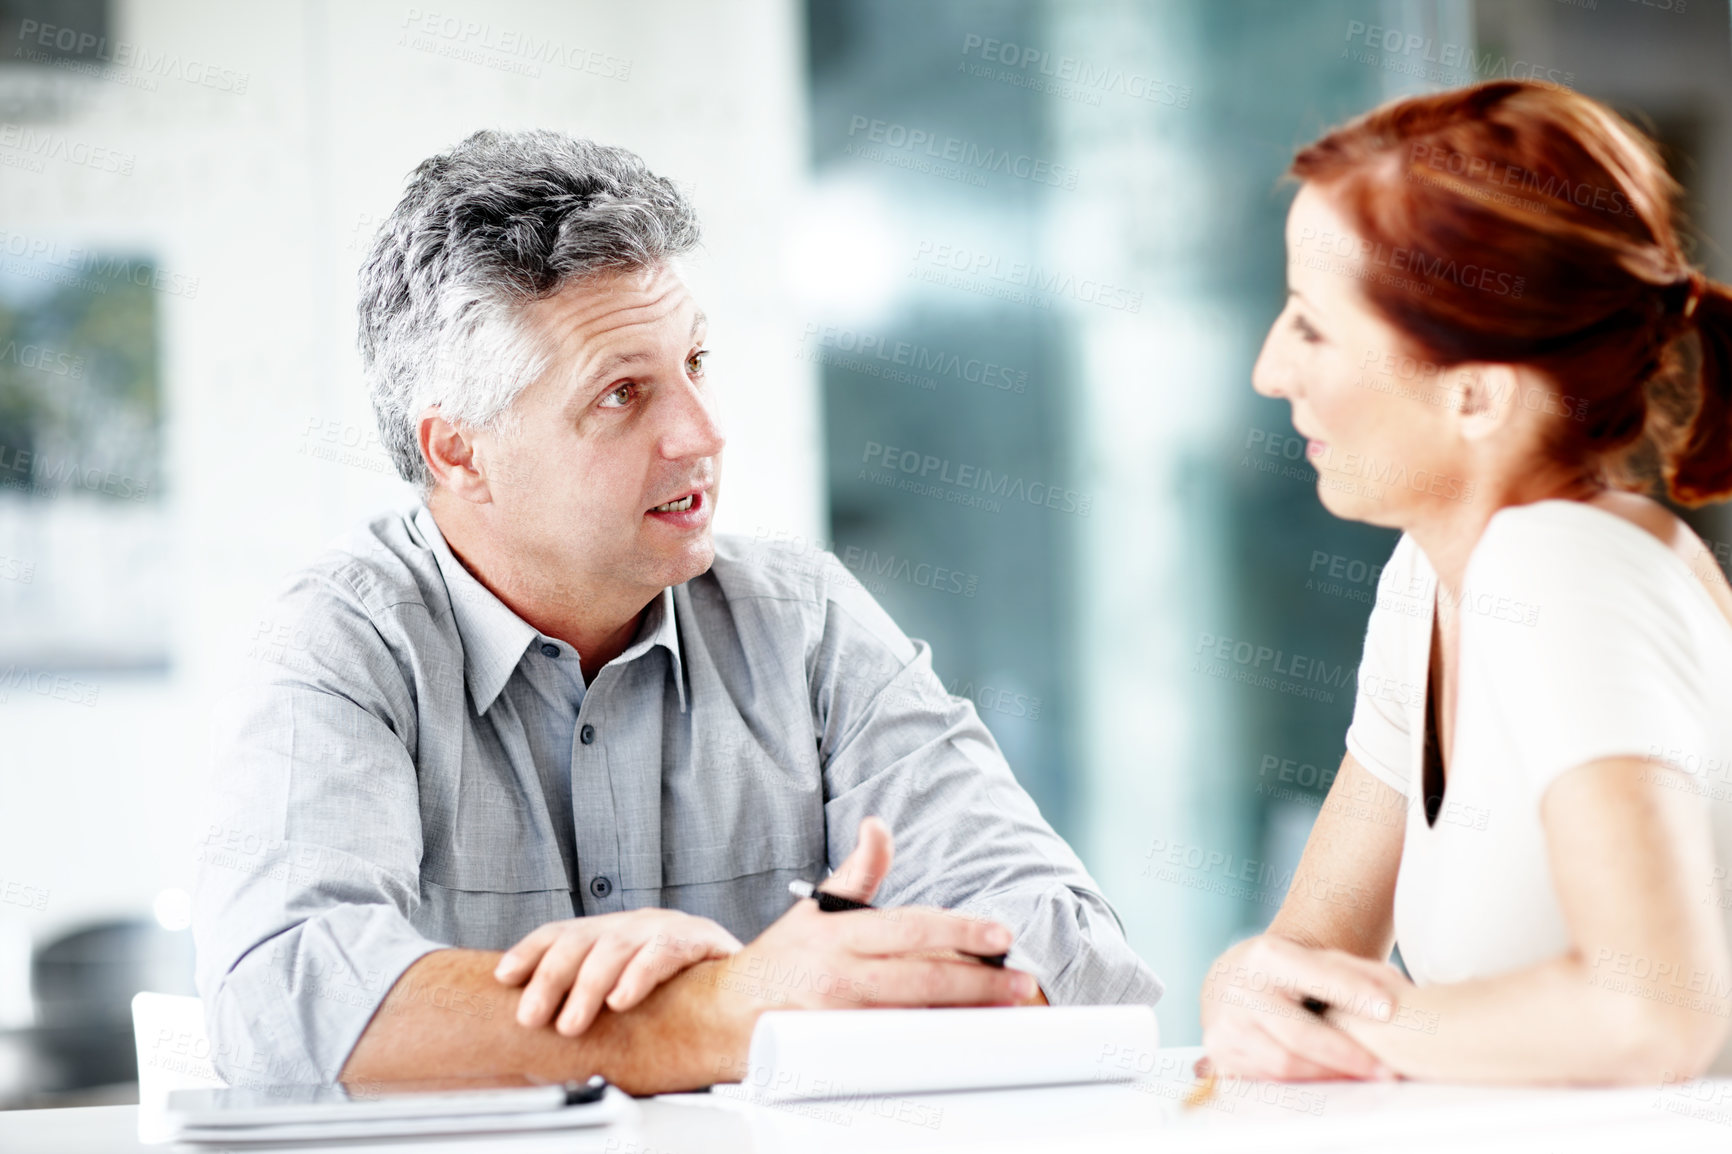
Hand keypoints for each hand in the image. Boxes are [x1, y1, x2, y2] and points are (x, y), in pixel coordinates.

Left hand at [495, 909, 742, 1035]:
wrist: (750, 983)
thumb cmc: (681, 992)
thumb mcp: (628, 989)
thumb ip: (592, 995)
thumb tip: (537, 1021)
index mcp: (613, 932)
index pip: (562, 932)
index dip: (530, 950)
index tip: (503, 976)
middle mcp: (635, 924)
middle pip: (582, 939)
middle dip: (551, 978)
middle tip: (531, 1018)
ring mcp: (667, 927)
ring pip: (617, 946)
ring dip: (587, 986)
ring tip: (569, 1023)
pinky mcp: (700, 940)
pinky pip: (664, 953)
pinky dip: (639, 975)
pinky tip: (623, 999)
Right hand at [706, 817, 1035, 1022]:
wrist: (725, 1012)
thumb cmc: (782, 960)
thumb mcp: (817, 908)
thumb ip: (858, 870)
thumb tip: (879, 827)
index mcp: (841, 934)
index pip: (911, 927)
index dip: (960, 930)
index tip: (1000, 935)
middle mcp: (841, 975)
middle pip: (923, 977)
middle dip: (980, 981)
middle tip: (1021, 982)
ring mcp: (840, 1019)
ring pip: (915, 1016)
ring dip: (964, 1013)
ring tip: (1004, 1008)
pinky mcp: (837, 1054)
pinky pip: (894, 1048)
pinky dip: (931, 1041)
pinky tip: (960, 1036)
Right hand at [1200, 934, 1410, 1080]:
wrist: (1230, 980)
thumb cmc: (1282, 972)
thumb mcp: (1314, 958)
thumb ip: (1356, 972)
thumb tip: (1398, 991)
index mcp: (1266, 956)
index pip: (1314, 975)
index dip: (1351, 992)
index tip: (1388, 1009)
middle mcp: (1240, 988)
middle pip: (1299, 1034)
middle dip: (1347, 1055)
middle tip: (1384, 1069)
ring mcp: (1226, 1024)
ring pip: (1285, 1063)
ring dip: (1329, 1074)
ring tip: (1362, 1077)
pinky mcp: (1220, 1052)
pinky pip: (1269, 1078)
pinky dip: (1304, 1082)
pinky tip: (1327, 1079)